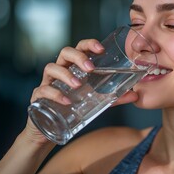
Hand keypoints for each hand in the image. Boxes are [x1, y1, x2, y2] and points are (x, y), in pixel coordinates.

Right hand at [23, 39, 138, 144]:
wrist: (50, 130)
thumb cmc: (74, 109)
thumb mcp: (97, 102)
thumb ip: (115, 97)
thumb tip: (135, 94)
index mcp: (74, 67)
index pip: (80, 48)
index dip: (88, 44)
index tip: (100, 48)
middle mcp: (60, 71)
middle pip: (65, 53)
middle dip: (78, 57)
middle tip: (90, 68)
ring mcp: (48, 82)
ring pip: (51, 68)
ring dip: (66, 74)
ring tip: (78, 84)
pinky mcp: (38, 97)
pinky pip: (43, 90)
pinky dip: (55, 94)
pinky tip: (67, 101)